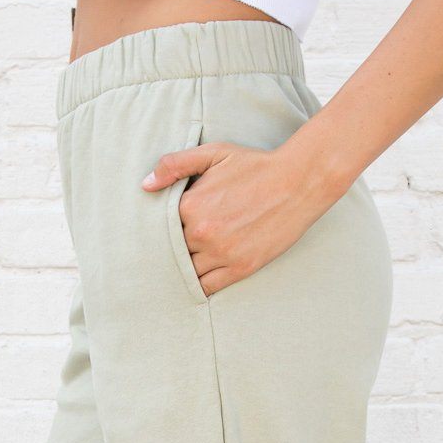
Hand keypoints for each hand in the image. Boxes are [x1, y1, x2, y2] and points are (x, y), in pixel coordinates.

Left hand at [141, 139, 340, 297]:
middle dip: (171, 251)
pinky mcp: (240, 268)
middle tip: (165, 255)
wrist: (297, 183)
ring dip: (182, 271)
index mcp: (191, 205)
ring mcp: (221, 253)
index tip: (161, 231)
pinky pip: (208, 287)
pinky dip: (198, 288)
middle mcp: (202, 232)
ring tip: (178, 270)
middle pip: (173, 251)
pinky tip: (193, 285)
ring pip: (187, 272)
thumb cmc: (254, 166)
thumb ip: (176, 165)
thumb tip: (145, 186)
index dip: (161, 229)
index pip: (161, 227)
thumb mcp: (214, 153)